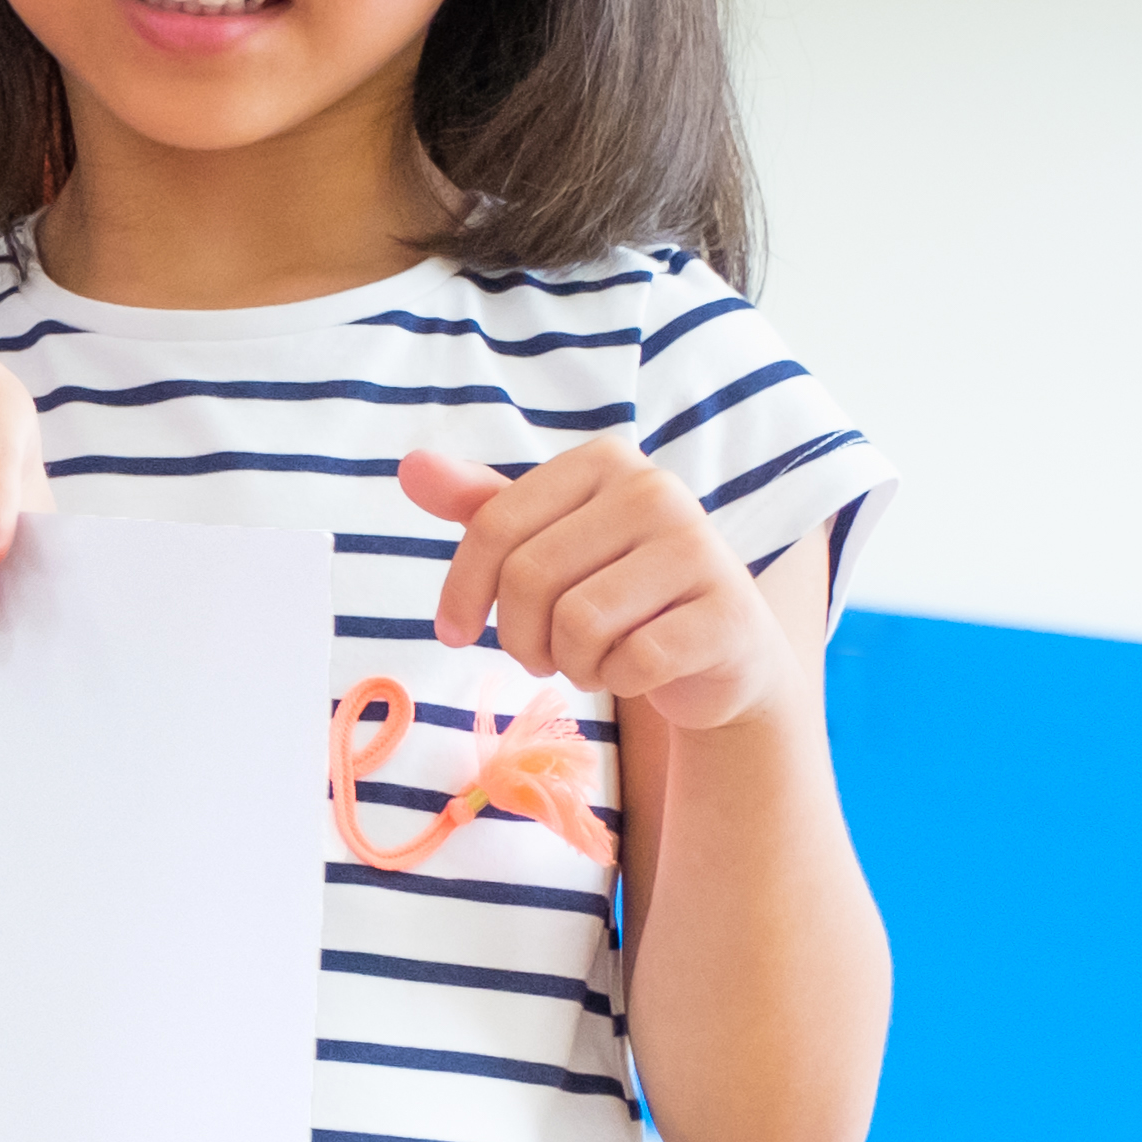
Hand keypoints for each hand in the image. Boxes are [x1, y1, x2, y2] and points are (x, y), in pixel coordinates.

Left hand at [399, 440, 803, 731]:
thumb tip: (410, 466)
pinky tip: (637, 671)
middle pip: (530, 578)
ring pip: (578, 623)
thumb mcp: (545, 541)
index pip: (494, 526)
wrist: (721, 652)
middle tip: (541, 654)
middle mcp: (658, 490)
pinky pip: (632, 661)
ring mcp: (702, 549)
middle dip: (520, 636)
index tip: (453, 632)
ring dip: (570, 662)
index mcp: (605, 460)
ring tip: (591, 658)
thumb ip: (480, 505)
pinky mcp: (731, 614)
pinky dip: (618, 681)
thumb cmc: (616, 589)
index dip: (460, 591)